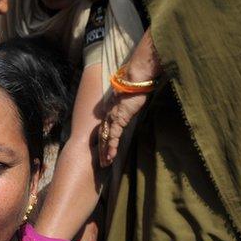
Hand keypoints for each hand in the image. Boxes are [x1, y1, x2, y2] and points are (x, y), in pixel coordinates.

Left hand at [98, 30, 160, 165]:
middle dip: (102, 149)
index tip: (104, 149)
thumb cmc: (138, 84)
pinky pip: (113, 135)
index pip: (106, 127)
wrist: (137, 77)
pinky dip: (112, 147)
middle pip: (103, 134)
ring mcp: (113, 115)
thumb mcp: (133, 96)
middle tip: (102, 162)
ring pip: (106, 137)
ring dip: (105, 151)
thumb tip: (134, 104)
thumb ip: (130, 103)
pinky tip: (111, 156)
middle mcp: (109, 112)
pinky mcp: (119, 118)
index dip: (105, 139)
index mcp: (112, 108)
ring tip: (105, 163)